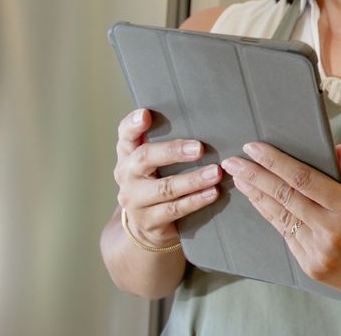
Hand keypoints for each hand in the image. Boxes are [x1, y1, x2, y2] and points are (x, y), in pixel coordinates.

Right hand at [113, 109, 222, 246]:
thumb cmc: (158, 182)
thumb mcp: (156, 163)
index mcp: (128, 156)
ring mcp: (135, 200)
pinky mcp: (148, 221)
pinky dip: (195, 200)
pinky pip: (174, 210)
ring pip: (164, 188)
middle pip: (144, 158)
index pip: (125, 136)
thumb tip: (205, 123)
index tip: (146, 114)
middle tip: (199, 148)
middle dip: (172, 151)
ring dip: (192, 180)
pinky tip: (212, 193)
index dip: (133, 125)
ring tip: (215, 173)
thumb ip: (168, 144)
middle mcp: (126, 175)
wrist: (146, 226)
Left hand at [221, 142, 340, 303]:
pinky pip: (289, 237)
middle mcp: (332, 232)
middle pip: (283, 197)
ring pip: (280, 218)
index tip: (255, 148)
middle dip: (255, 177)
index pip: (303, 178)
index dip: (274, 161)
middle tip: (234, 162)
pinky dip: (274, 219)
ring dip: (257, 197)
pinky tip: (264, 205)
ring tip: (241, 180)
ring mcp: (320, 253)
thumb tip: (336, 149)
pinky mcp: (314, 268)